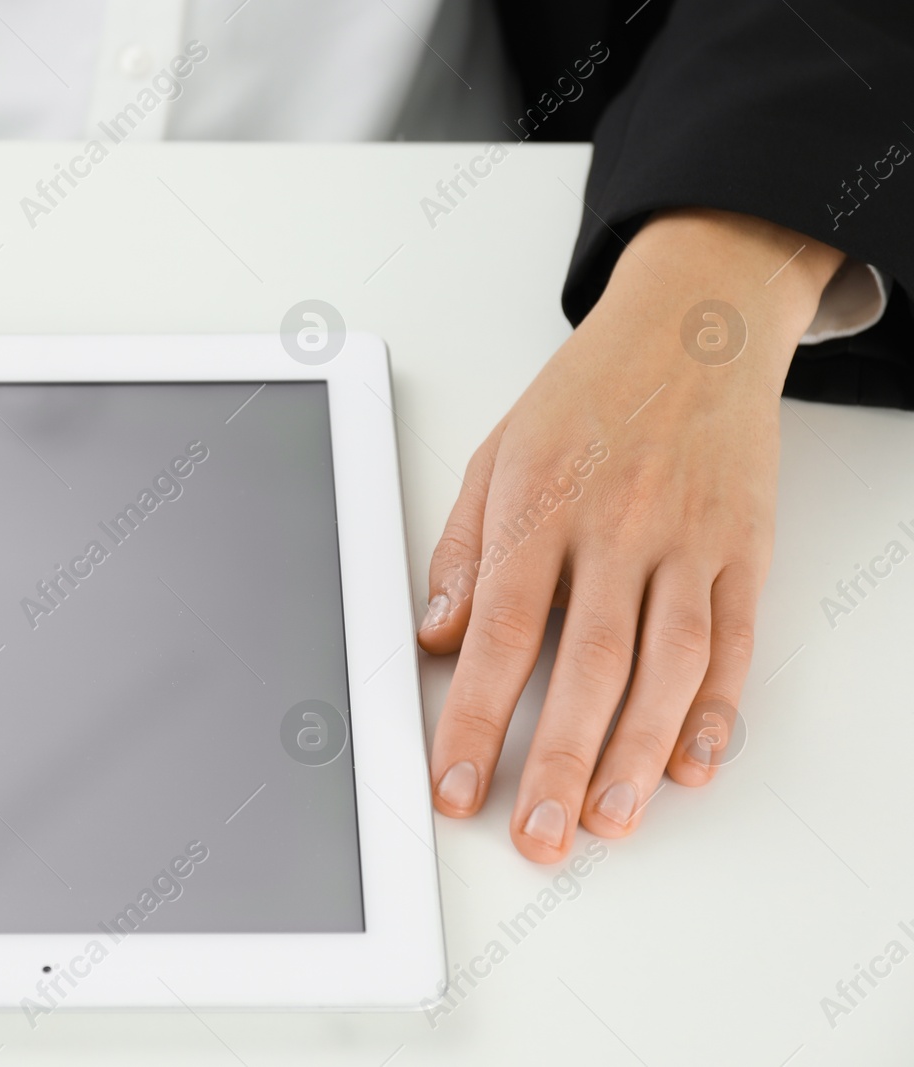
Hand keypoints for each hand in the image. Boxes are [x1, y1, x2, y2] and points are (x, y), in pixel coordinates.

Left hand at [417, 208, 843, 861]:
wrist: (693, 327)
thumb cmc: (586, 394)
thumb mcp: (496, 455)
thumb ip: (463, 551)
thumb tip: (435, 638)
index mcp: (541, 504)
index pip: (502, 632)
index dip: (473, 719)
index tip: (452, 784)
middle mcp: (618, 527)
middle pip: (589, 665)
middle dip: (557, 759)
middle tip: (535, 836)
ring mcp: (688, 542)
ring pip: (669, 665)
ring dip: (637, 754)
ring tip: (606, 821)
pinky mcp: (742, 551)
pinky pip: (734, 643)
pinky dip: (717, 710)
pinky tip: (692, 764)